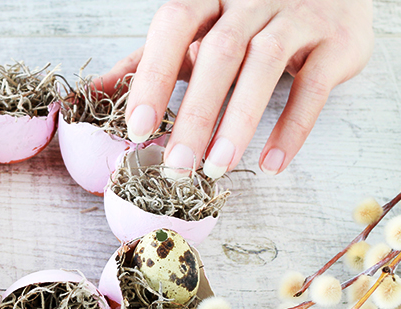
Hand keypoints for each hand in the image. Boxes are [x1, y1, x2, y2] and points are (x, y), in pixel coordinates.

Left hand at [96, 0, 372, 177]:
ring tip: (216, 168)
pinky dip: (293, 127)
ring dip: (237, 122)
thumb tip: (97, 92)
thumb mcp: (195, 34)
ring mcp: (297, 14)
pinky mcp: (337, 40)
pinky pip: (314, 85)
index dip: (153, 76)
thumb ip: (149, 61)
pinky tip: (272, 162)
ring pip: (263, 65)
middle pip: (218, 53)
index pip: (173, 26)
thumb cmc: (248, 18)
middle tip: (176, 165)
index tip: (137, 128)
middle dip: (195, 114)